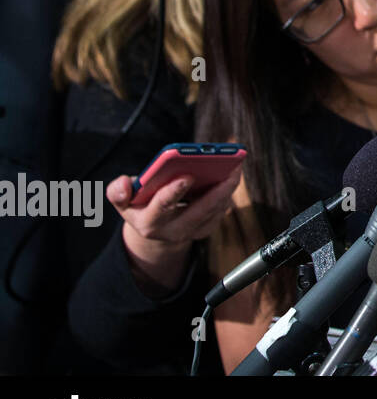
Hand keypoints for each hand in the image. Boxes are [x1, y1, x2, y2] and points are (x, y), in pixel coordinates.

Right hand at [109, 166, 241, 294]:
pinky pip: (220, 212)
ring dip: (227, 189)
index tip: (187, 175)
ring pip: (215, 211)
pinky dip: (228, 194)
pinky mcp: (206, 229)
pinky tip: (232, 176)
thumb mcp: (123, 201)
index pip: (162, 206)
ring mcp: (192, 233)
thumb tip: (125, 184)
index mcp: (149, 222)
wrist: (155, 229)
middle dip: (216, 189)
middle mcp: (172, 231)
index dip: (174, 191)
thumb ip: (118, 191)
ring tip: (236, 166)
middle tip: (230, 168)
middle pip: (199, 211)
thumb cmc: (140, 206)